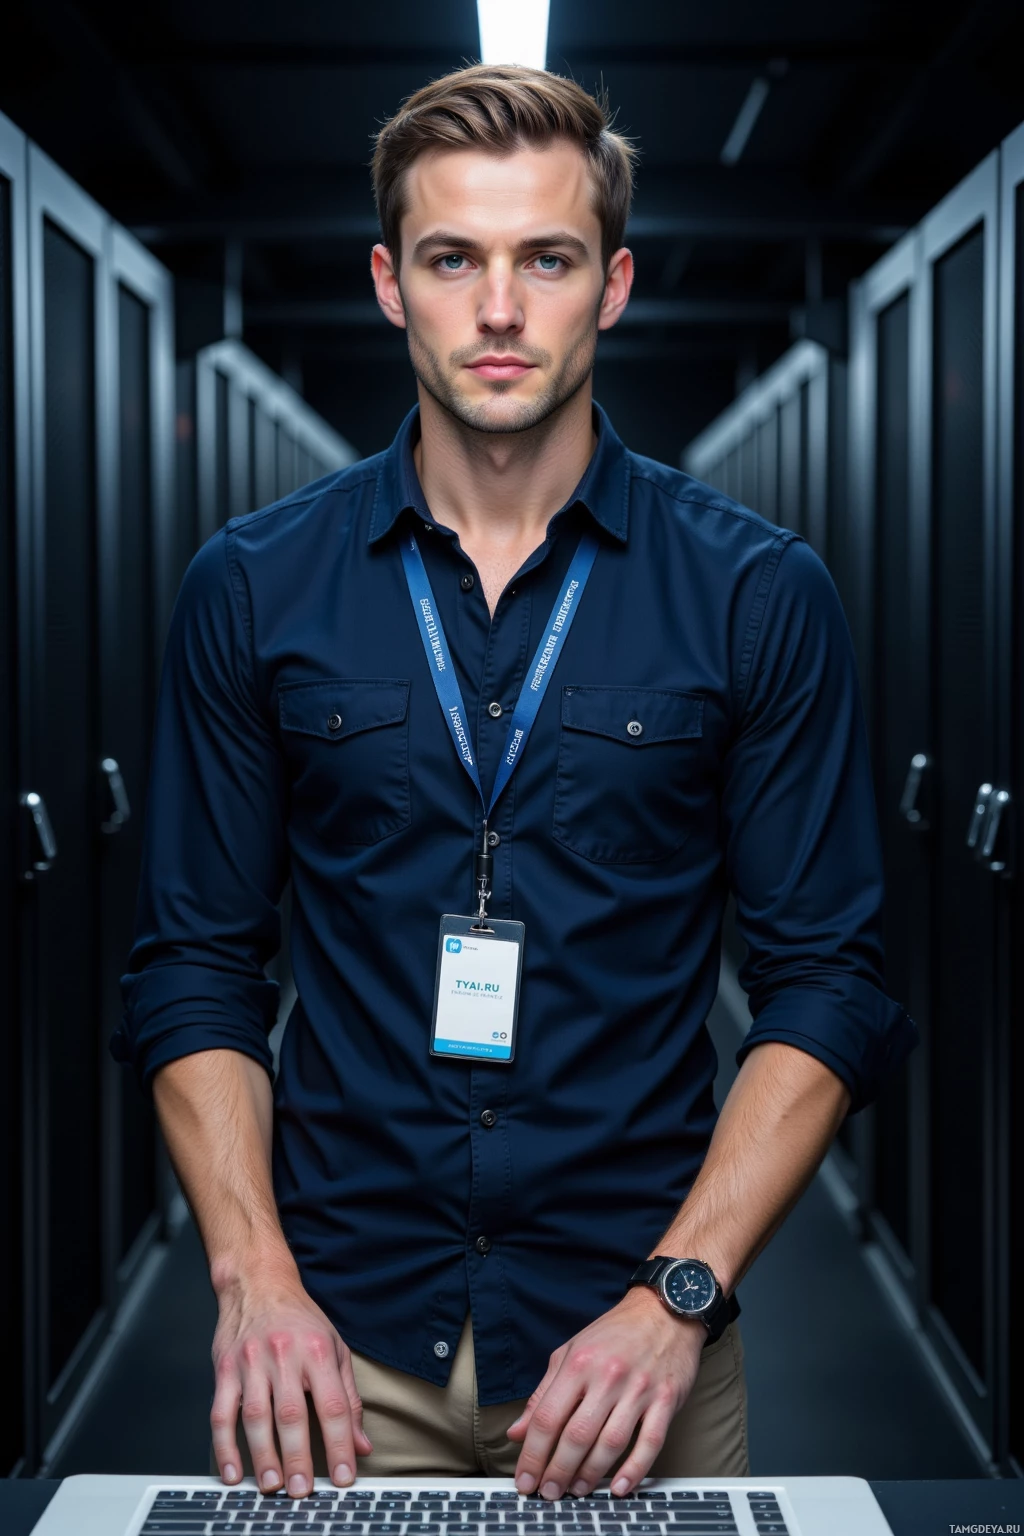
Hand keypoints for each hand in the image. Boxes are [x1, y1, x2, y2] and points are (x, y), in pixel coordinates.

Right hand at [211, 1264, 372, 1495]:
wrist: (258, 1283)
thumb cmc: (300, 1320)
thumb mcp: (335, 1349)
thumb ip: (348, 1399)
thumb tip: (361, 1445)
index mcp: (318, 1351)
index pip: (334, 1405)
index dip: (341, 1443)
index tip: (344, 1477)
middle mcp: (284, 1355)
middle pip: (292, 1414)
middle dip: (298, 1457)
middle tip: (303, 1491)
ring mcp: (251, 1362)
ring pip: (255, 1416)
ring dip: (262, 1456)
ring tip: (272, 1486)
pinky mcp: (224, 1370)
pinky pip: (221, 1414)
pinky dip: (224, 1447)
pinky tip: (232, 1472)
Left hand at [506, 1289, 703, 1498]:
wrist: (664, 1312)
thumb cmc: (615, 1334)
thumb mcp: (570, 1352)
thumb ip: (544, 1394)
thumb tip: (518, 1432)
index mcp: (579, 1363)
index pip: (547, 1417)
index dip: (532, 1454)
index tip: (525, 1479)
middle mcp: (608, 1376)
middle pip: (577, 1435)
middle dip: (558, 1471)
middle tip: (549, 1494)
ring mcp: (639, 1389)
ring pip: (611, 1442)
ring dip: (591, 1474)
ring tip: (577, 1491)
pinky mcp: (666, 1400)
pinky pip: (650, 1442)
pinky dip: (634, 1469)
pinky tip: (619, 1487)